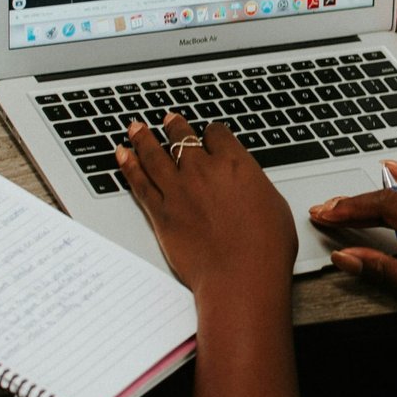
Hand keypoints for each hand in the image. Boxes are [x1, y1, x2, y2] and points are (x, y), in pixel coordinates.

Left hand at [116, 114, 295, 297]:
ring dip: (143, 138)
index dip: (210, 132)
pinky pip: (139, 182)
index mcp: (235, 164)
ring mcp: (178, 190)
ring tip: (135, 128)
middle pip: (182, 138)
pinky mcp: (161, 212)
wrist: (241, 276)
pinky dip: (128, 166)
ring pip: (154, 154)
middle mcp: (203, 170)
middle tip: (168, 120)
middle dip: (174, 127)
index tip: (207, 134)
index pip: (216, 134)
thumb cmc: (265, 248)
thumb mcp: (274, 205)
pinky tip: (122, 156)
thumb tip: (247, 186)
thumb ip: (253, 187)